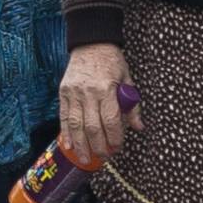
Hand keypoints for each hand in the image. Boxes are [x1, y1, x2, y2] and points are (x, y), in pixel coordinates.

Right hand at [59, 43, 143, 164]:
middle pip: (93, 127)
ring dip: (81, 146)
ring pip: (76, 125)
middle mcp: (88, 92)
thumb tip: (139, 127)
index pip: (111, 120)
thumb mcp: (127, 78)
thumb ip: (132, 105)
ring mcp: (73, 93)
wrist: (91, 42)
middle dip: (99, 146)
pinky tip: (69, 146)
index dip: (115, 138)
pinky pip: (64, 117)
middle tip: (105, 157)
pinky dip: (66, 133)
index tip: (118, 147)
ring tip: (85, 159)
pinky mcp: (63, 92)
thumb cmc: (112, 61)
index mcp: (107, 88)